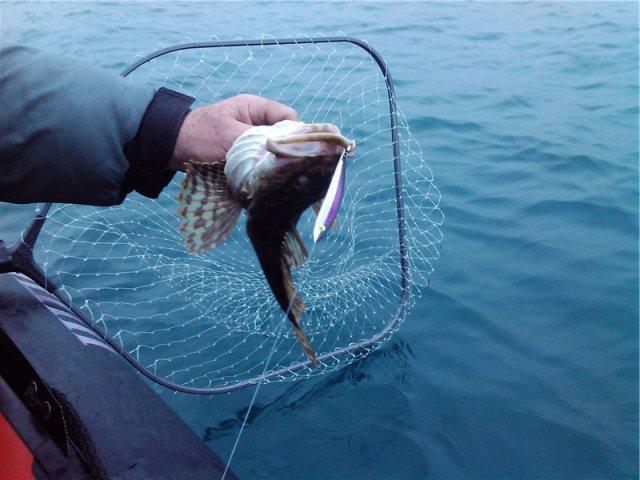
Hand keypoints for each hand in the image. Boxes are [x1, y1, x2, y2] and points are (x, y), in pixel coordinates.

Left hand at [169, 94, 297, 170]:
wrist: (172, 149)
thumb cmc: (199, 136)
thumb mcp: (230, 136)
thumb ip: (258, 142)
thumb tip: (284, 154)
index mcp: (255, 108)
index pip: (288, 117)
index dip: (294, 134)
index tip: (293, 151)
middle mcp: (257, 123)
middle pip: (283, 136)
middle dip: (284, 151)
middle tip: (284, 168)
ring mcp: (252, 140)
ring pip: (273, 152)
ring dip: (272, 164)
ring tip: (274, 176)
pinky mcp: (246, 156)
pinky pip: (262, 163)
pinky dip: (263, 171)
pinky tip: (264, 180)